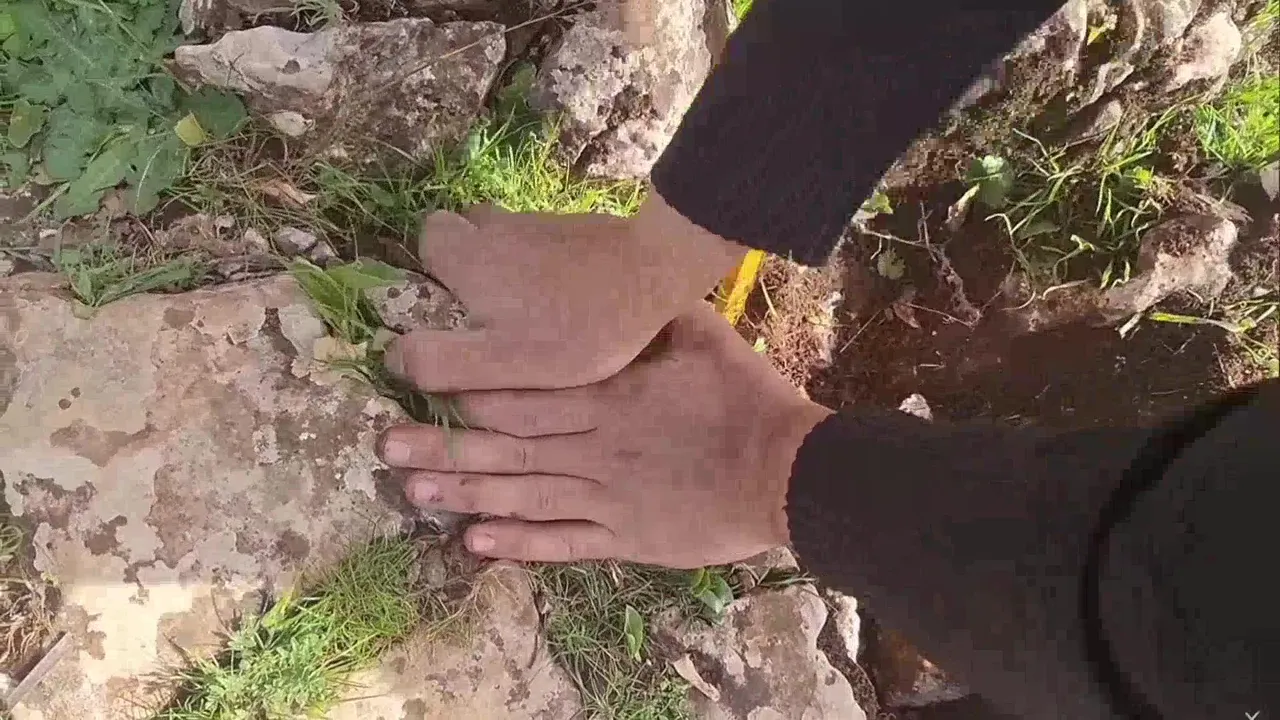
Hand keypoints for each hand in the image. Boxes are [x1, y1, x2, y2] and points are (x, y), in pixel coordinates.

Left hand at [378, 303, 831, 567]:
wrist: (786, 472)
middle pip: (509, 446)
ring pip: (524, 495)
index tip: (421, 387)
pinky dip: (519, 545)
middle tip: (386, 444)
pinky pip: (564, 542)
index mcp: (610, 397)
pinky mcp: (624, 535)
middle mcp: (596, 448)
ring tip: (414, 489)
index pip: (527, 395)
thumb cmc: (746, 399)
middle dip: (446, 444)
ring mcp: (607, 496)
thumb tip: (620, 285)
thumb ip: (653, 315)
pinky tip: (474, 542)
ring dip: (467, 492)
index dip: (471, 393)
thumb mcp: (704, 336)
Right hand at [384, 193, 745, 391]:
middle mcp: (496, 227)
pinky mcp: (575, 227)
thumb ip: (440, 361)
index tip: (449, 307)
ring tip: (530, 311)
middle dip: (466, 266)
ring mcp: (539, 221)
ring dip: (506, 266)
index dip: (429, 271)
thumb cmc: (576, 328)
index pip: (425, 239)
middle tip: (489, 311)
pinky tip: (569, 299)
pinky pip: (542, 243)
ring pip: (503, 236)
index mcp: (469, 257)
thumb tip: (391, 357)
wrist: (656, 274)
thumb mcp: (501, 361)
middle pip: (463, 233)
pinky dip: (544, 266)